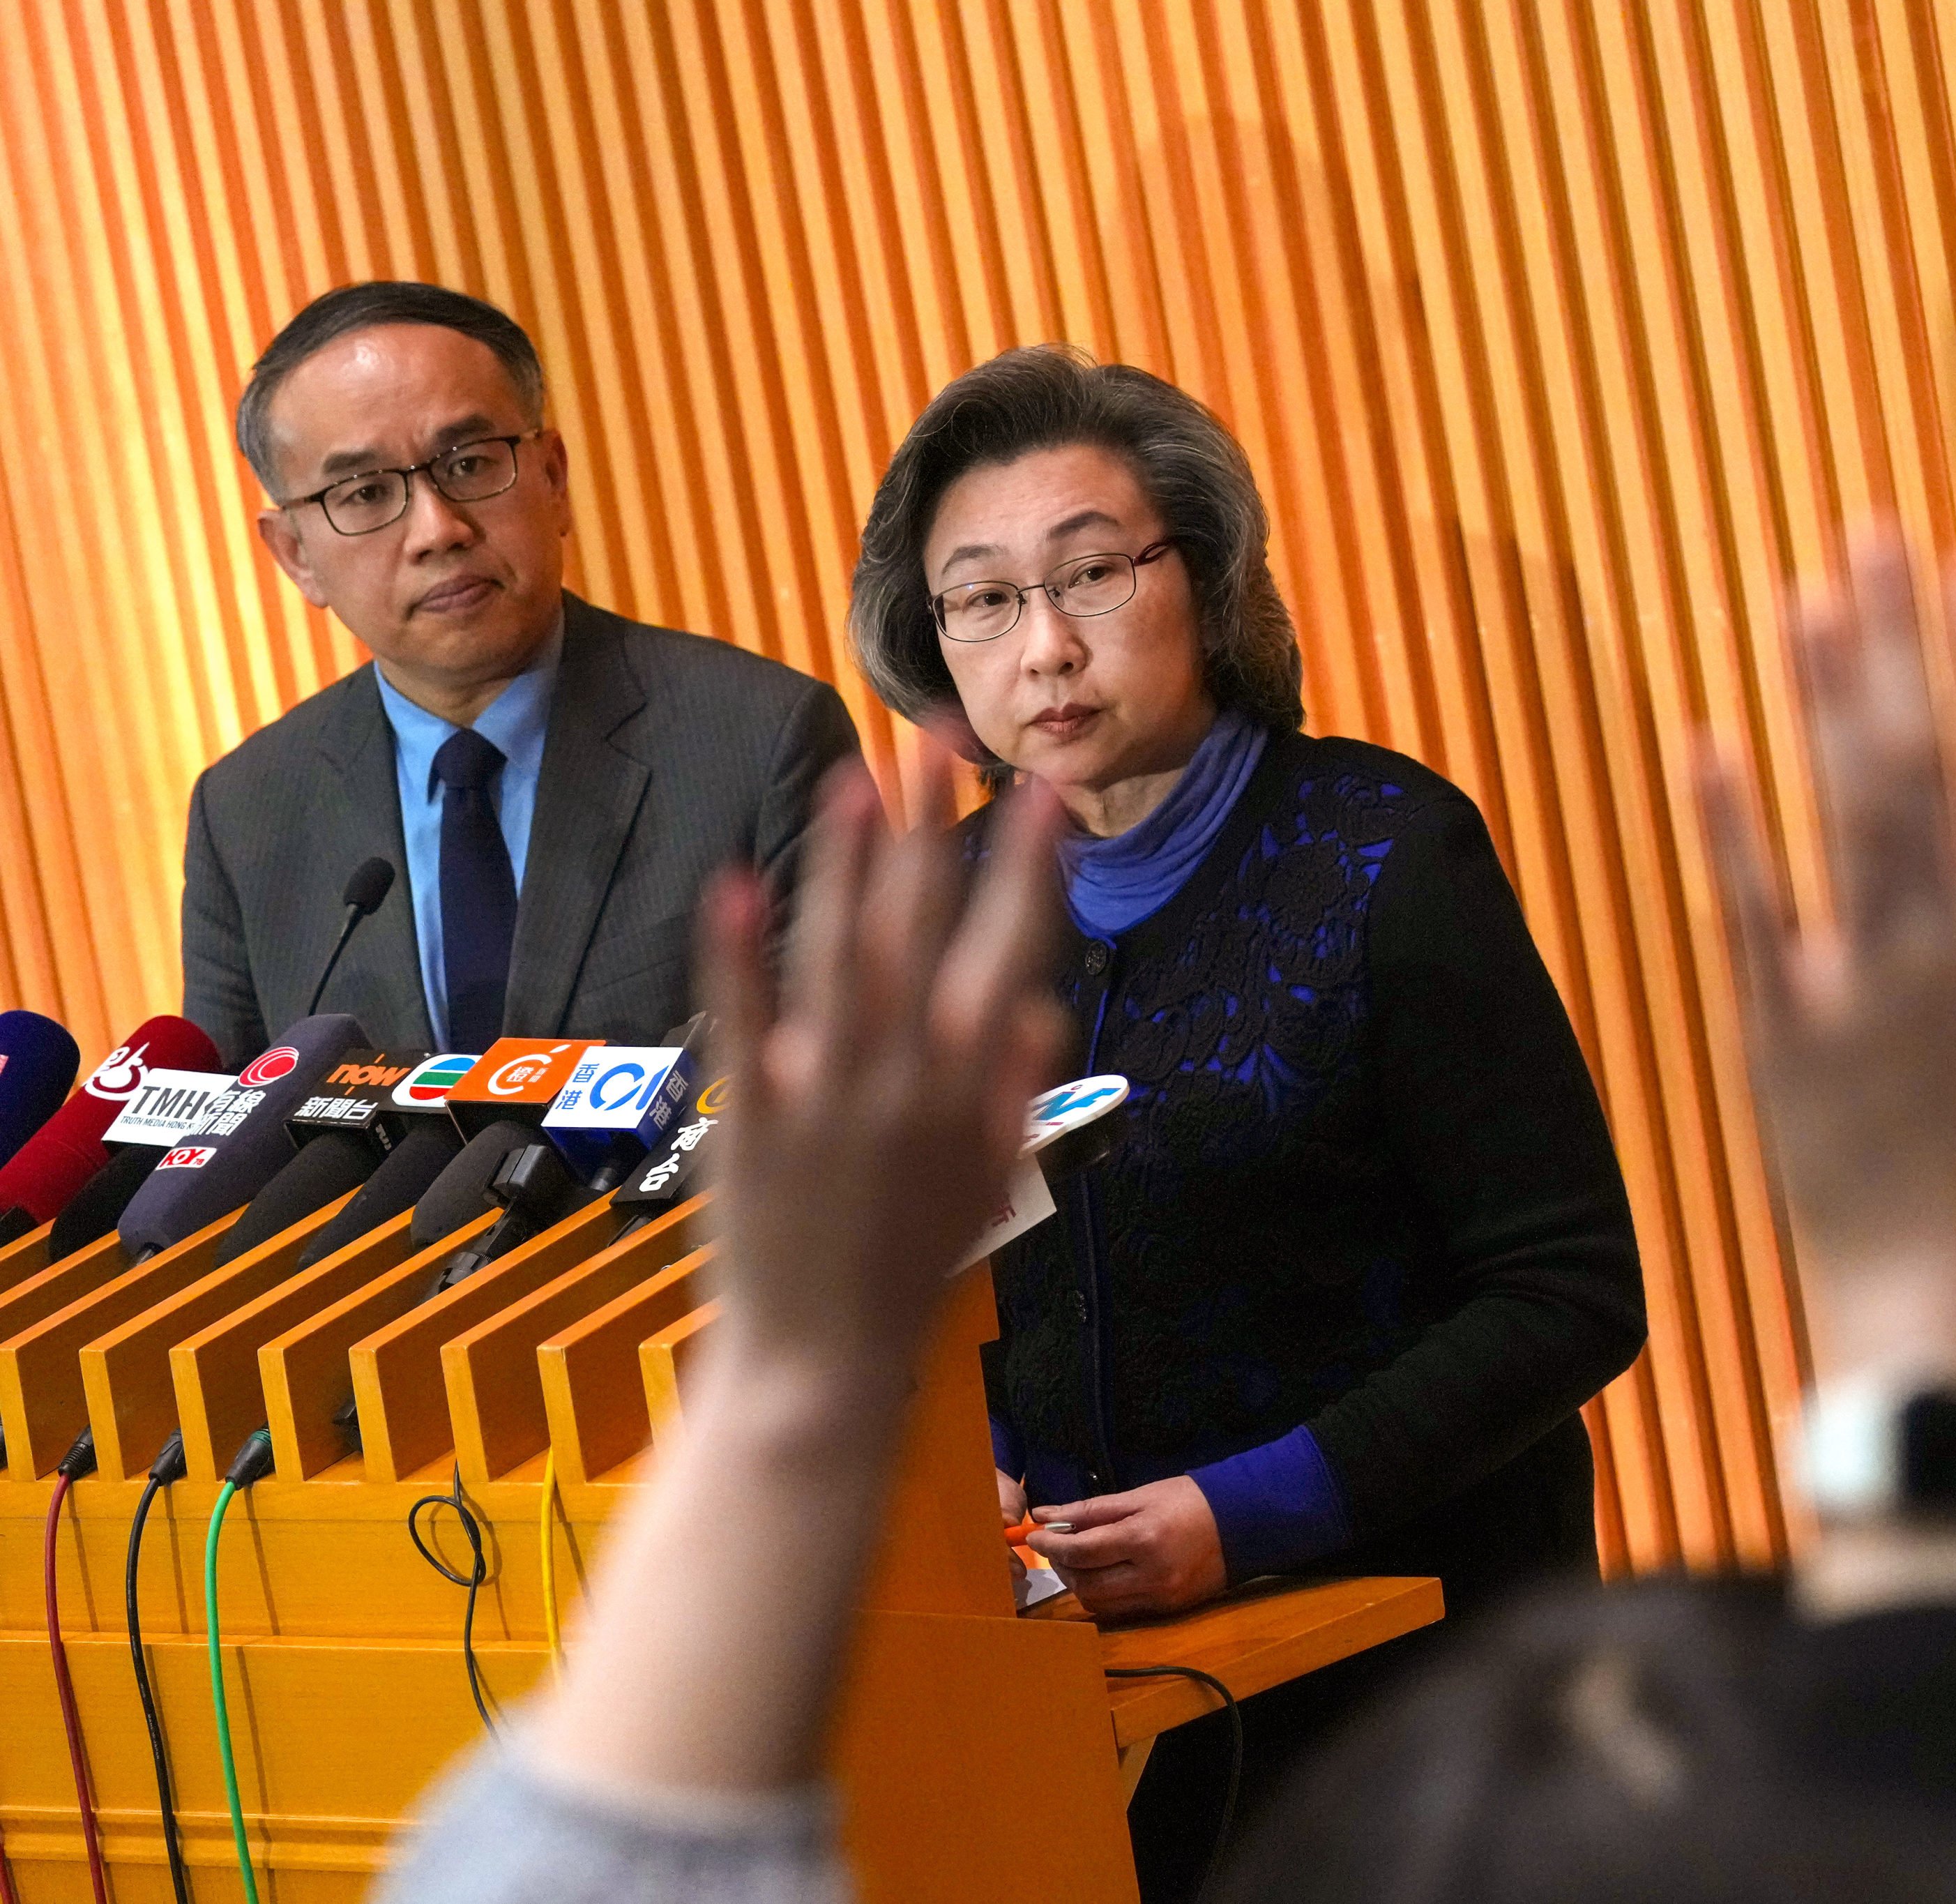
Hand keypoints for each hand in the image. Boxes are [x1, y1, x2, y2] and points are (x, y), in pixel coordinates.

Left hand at [525, 732, 1067, 1794]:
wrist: (823, 1361)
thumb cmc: (911, 1269)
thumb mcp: (992, 1181)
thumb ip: (1014, 1089)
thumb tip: (1041, 1006)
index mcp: (974, 1087)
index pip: (1014, 948)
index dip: (1029, 864)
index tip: (1043, 789)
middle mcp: (908, 1074)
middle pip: (928, 924)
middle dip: (937, 822)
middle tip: (938, 733)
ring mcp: (827, 1089)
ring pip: (842, 949)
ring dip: (849, 859)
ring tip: (854, 774)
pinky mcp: (752, 1110)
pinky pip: (743, 1015)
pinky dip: (738, 948)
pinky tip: (737, 877)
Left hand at [1027, 1476, 1228, 1620]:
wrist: (1242, 1523)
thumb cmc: (1188, 1501)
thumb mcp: (1139, 1495)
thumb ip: (1090, 1509)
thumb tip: (1044, 1515)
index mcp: (1143, 1538)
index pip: (1082, 1551)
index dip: (1052, 1546)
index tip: (1036, 1536)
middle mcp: (1150, 1575)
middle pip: (1086, 1585)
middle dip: (1063, 1567)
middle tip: (1057, 1548)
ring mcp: (1160, 1597)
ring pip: (1099, 1604)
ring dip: (1079, 1584)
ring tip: (1079, 1561)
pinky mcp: (1166, 1610)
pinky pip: (1120, 1611)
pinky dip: (1102, 1596)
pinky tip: (1102, 1574)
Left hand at [1699, 535, 1955, 1387]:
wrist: (1937, 1292)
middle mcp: (1946, 943)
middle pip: (1920, 761)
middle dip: (1899, 640)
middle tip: (1871, 530)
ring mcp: (1859, 983)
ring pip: (1842, 814)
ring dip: (1824, 699)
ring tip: (1801, 595)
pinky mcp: (1777, 1029)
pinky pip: (1750, 911)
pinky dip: (1728, 826)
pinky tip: (1707, 737)